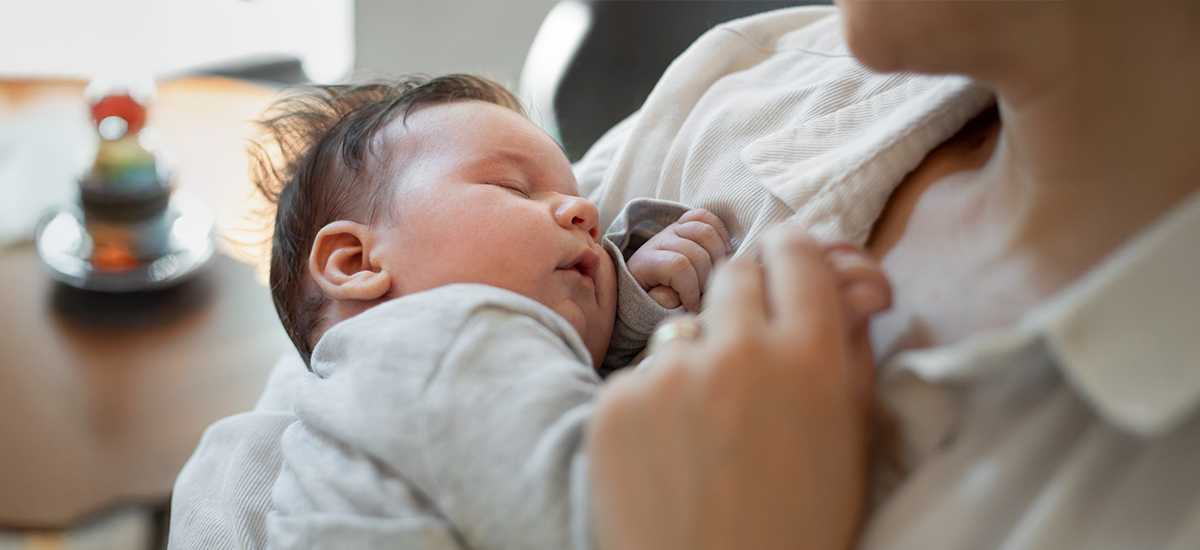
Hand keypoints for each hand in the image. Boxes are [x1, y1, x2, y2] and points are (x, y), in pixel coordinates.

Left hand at [587, 226, 890, 549]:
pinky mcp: (613, 405)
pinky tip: (671, 454)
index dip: (794, 257)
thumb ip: (851, 349)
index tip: (788, 265)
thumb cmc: (801, 526)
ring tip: (710, 431)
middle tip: (752, 349)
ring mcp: (667, 377)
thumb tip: (853, 279)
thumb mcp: (851, 440)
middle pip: (735, 275)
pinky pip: (641, 378)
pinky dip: (655, 404)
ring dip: (700, 360)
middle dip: (748, 301)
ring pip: (685, 331)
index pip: (796, 253)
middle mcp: (737, 353)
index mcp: (810, 359)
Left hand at [626, 208, 731, 311]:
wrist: (644, 277)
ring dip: (717, 256)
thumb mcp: (653, 304)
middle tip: (704, 292)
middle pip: (695, 252)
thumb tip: (676, 295)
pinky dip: (719, 232)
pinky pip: (706, 216)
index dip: (690, 289)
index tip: (693, 305)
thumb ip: (664, 301)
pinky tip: (723, 251)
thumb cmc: (653, 294)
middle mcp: (659, 240)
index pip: (677, 266)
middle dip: (706, 277)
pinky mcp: (684, 223)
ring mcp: (673, 229)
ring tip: (714, 274)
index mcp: (646, 262)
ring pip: (705, 232)